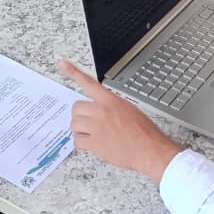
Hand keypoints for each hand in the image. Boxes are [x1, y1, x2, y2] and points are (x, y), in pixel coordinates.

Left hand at [61, 60, 182, 182]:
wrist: (149, 149)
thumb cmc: (144, 132)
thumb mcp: (129, 110)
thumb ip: (112, 107)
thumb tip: (102, 110)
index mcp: (110, 100)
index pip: (89, 83)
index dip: (74, 72)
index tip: (63, 64)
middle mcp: (101, 111)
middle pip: (76, 107)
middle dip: (80, 115)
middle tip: (87, 122)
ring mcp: (96, 127)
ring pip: (74, 124)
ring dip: (80, 130)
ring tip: (91, 135)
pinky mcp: (95, 143)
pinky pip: (78, 142)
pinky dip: (82, 144)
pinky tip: (91, 145)